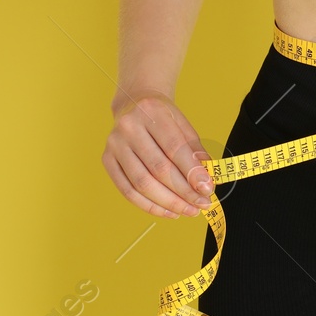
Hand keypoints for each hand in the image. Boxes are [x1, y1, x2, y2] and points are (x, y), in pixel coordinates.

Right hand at [102, 89, 215, 217]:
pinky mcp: (107, 160)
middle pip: (158, 168)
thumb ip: (195, 150)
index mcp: (151, 111)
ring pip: (142, 183)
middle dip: (183, 192)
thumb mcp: (182, 124)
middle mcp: (128, 127)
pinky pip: (127, 191)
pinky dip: (149, 206)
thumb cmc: (162, 117)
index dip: (192, 172)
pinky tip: (168, 211)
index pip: (174, 147)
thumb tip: (205, 181)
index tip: (207, 189)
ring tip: (188, 210)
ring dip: (168, 203)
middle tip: (202, 204)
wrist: (133, 104)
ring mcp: (114, 144)